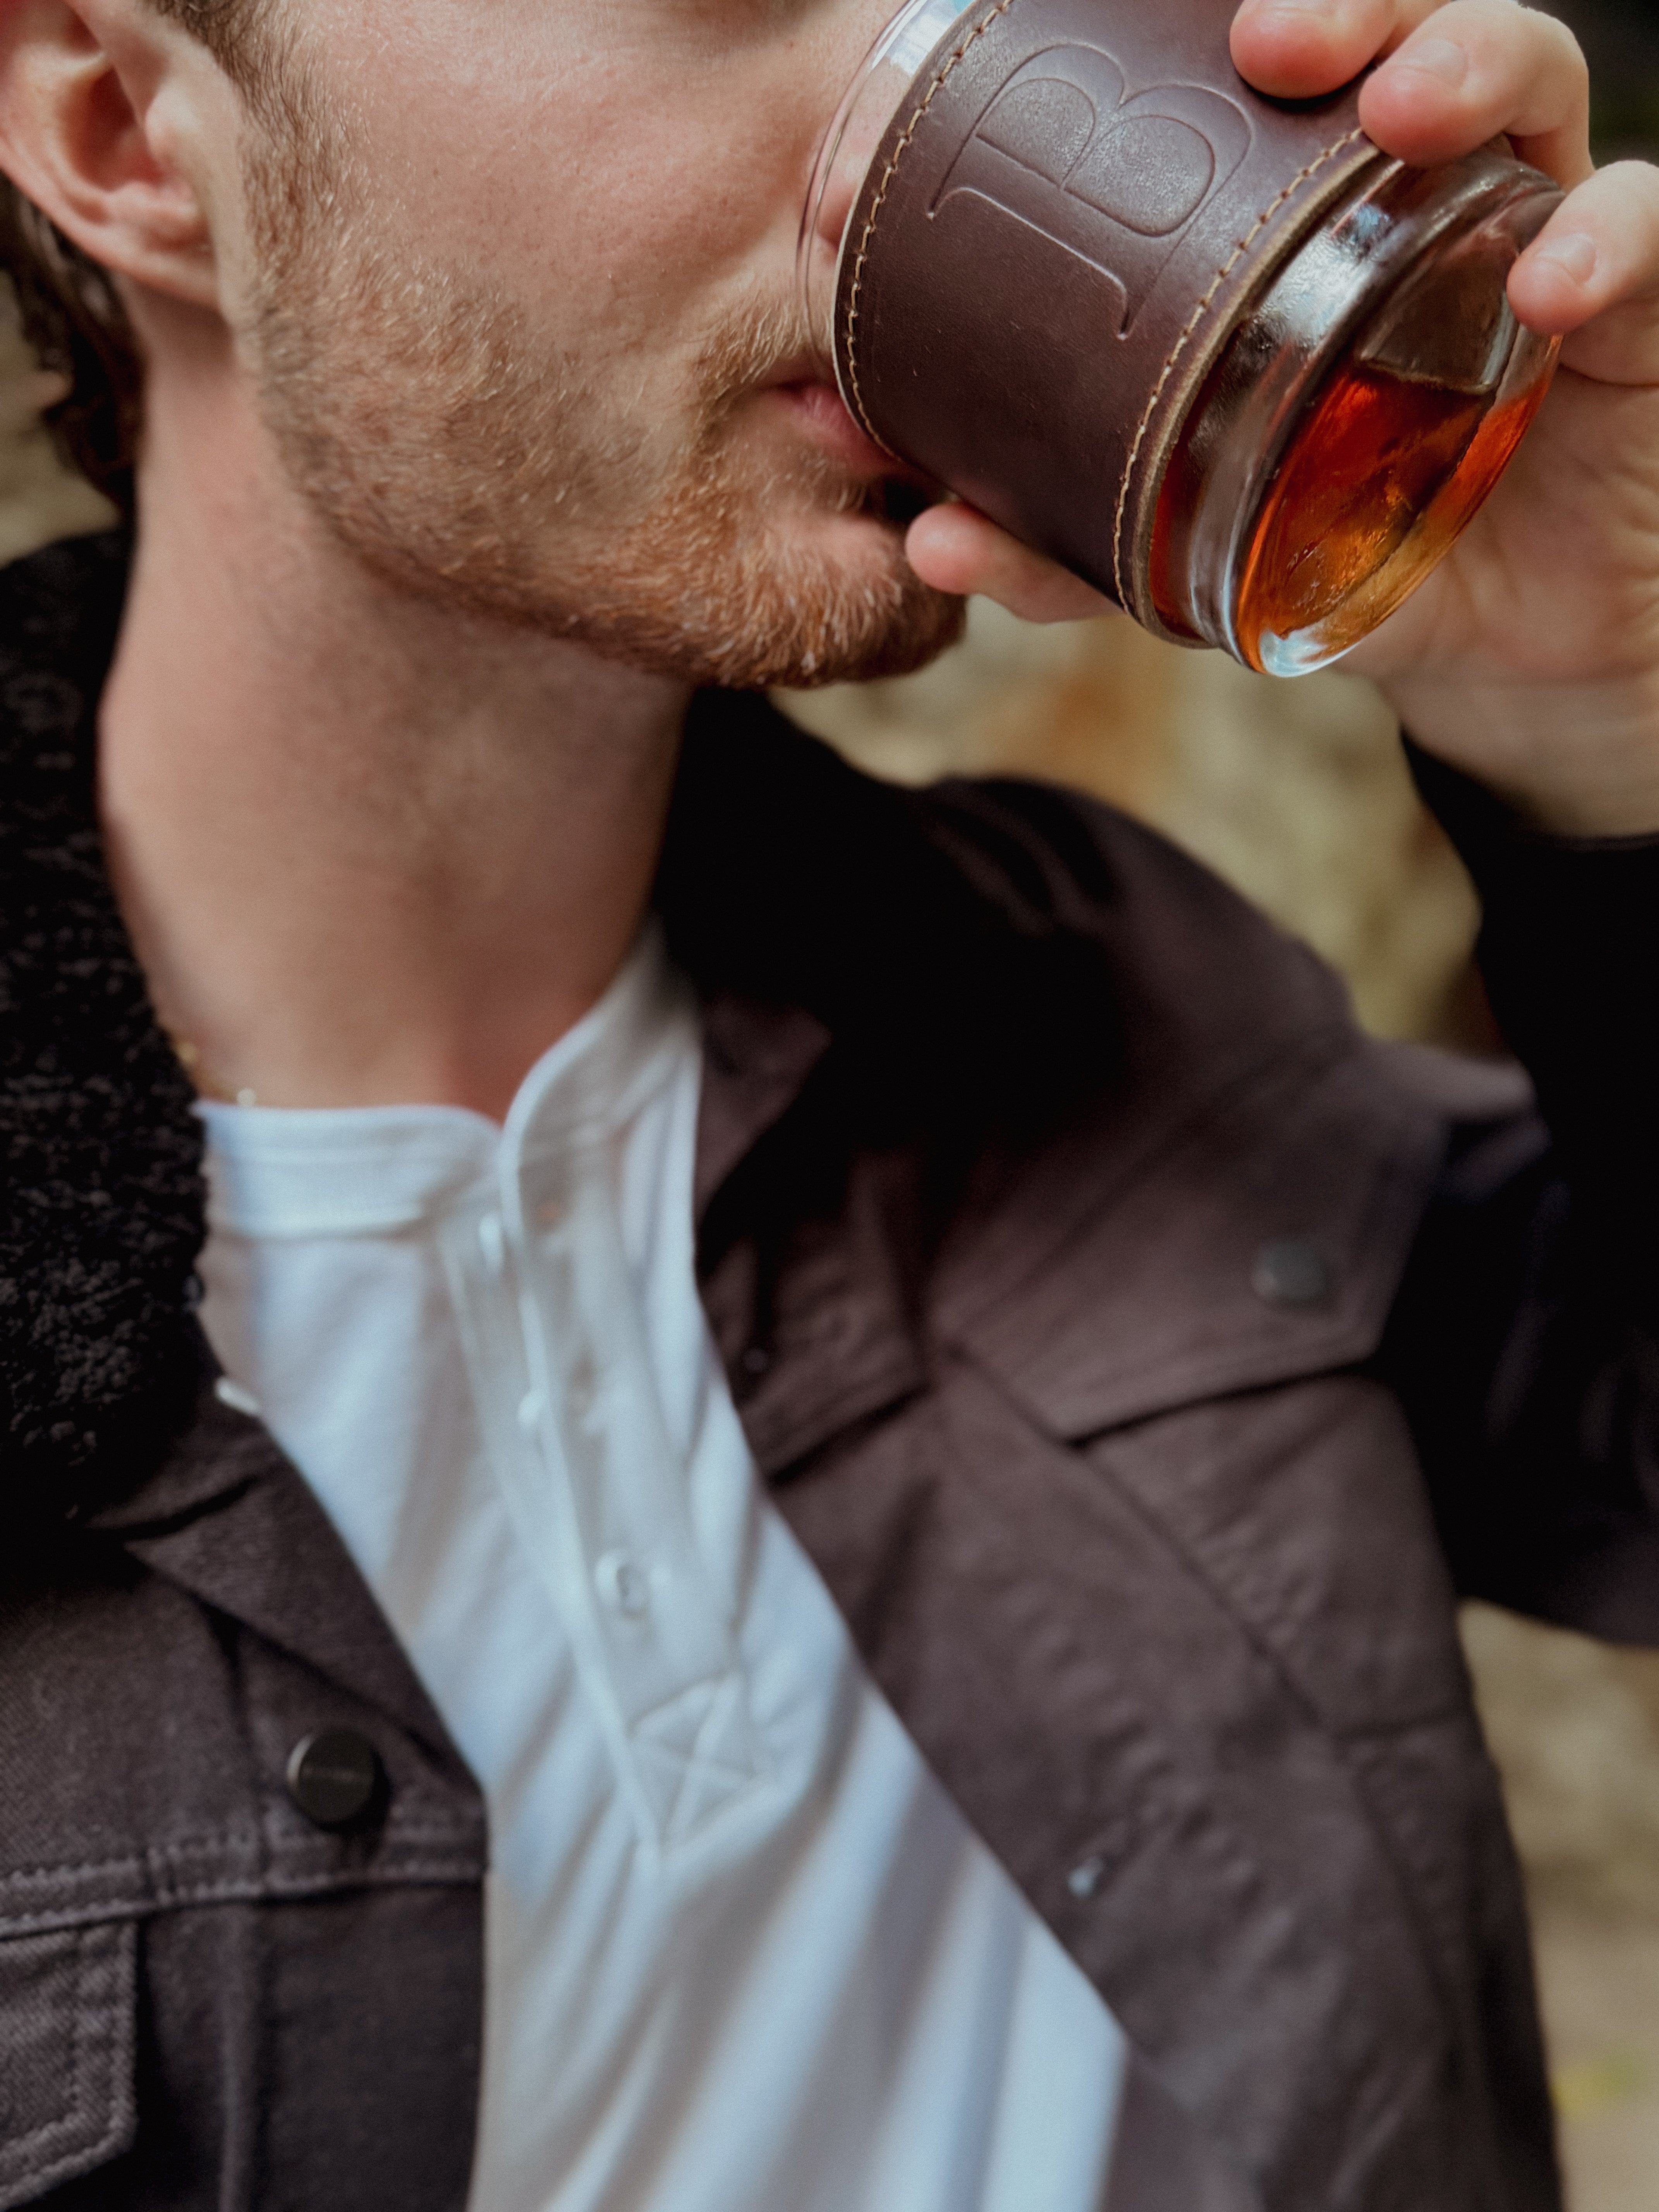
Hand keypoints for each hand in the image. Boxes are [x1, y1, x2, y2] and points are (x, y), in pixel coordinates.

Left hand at [904, 0, 1658, 835]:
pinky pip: (1648, 231)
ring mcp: (1540, 236)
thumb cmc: (1356, 555)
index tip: (1126, 37)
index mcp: (1321, 235)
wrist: (1509, 649)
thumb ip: (1076, 551)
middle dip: (1351, 7)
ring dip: (1471, 63)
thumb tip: (928, 542)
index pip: (1290, 90)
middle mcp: (1431, 205)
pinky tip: (1546, 281)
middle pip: (1404, 43)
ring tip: (1400, 110)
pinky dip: (1607, 241)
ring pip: (1532, 83)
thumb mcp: (1209, 556)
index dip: (1231, 45)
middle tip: (1269, 37)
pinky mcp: (1641, 312)